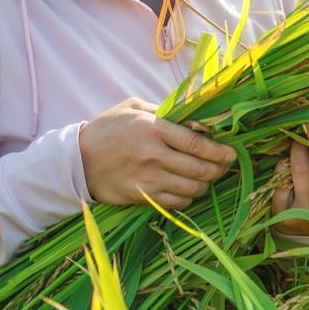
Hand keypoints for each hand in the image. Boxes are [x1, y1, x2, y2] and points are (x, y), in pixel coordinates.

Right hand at [78, 97, 236, 208]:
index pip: (196, 143)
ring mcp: (148, 180)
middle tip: (225, 166)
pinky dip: (188, 198)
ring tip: (208, 178)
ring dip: (206, 184)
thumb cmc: (107, 129)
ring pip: (191, 188)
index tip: (231, 153)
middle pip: (199, 168)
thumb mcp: (133, 108)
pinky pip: (176, 202)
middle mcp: (154, 156)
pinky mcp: (141, 197)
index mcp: (154, 129)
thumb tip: (193, 119)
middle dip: (218, 169)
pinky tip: (189, 190)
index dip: (218, 150)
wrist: (77, 160)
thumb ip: (164, 112)